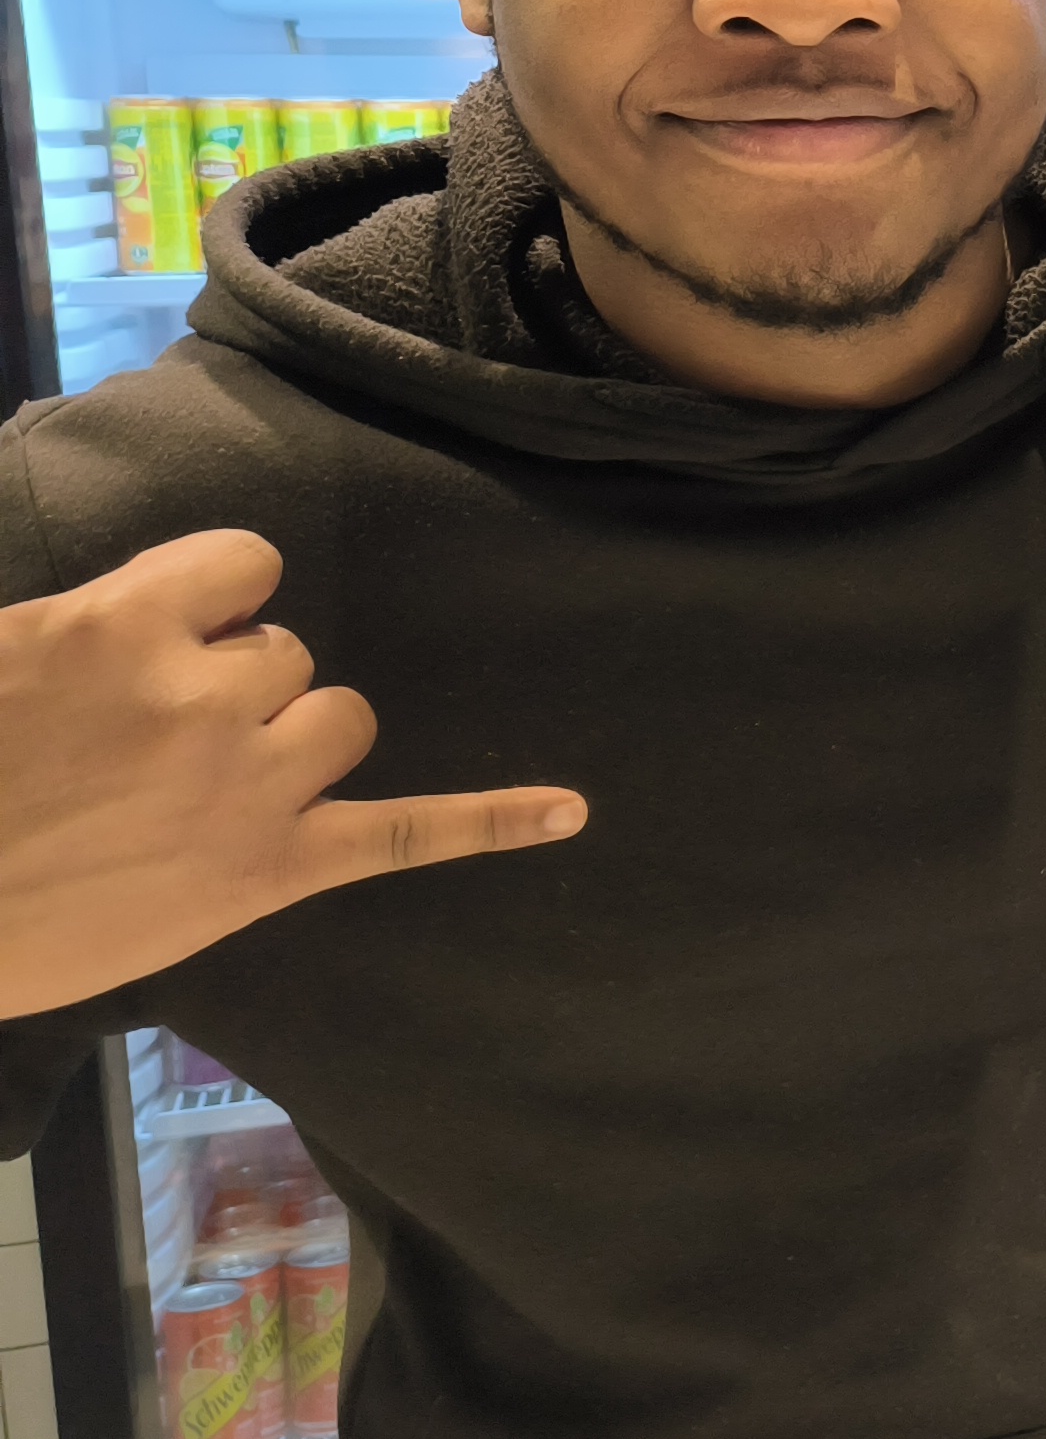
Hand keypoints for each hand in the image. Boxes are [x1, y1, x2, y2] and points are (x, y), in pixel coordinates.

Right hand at [0, 531, 585, 1023]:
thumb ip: (83, 623)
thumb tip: (140, 609)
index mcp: (120, 625)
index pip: (248, 565)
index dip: (216, 607)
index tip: (174, 645)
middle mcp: (201, 695)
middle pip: (288, 656)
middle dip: (236, 691)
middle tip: (146, 751)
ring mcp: (246, 786)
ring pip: (340, 720)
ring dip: (293, 745)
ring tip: (206, 792)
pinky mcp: (270, 872)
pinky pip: (404, 834)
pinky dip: (492, 821)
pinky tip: (569, 809)